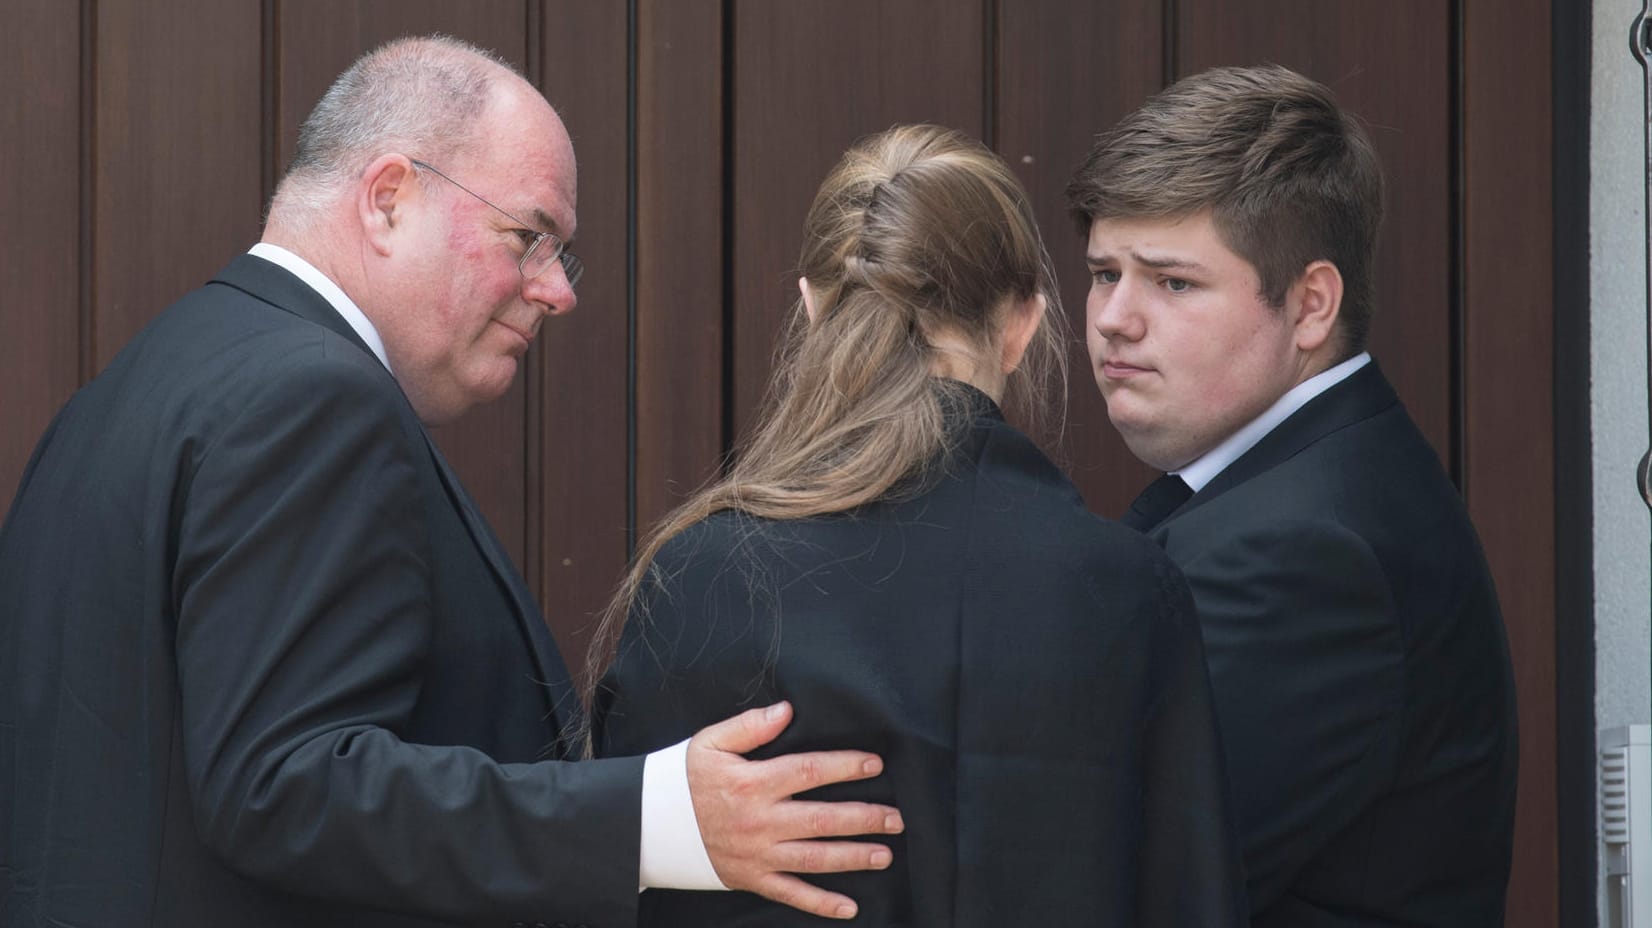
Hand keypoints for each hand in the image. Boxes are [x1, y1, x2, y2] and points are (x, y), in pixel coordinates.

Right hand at [686, 701, 902, 919]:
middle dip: (863, 818)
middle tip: (896, 818)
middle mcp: (760, 821)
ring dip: (853, 857)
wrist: (651, 823)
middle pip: (821, 819)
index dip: (845, 767)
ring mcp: (758, 854)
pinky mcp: (752, 878)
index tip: (875, 765)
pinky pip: (791, 894)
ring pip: (814, 858)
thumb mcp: (710, 742)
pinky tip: (850, 907)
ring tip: (885, 854)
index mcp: (753, 783)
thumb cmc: (685, 778)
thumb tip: (787, 711)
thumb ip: (750, 726)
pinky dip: (821, 903)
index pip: (809, 771)